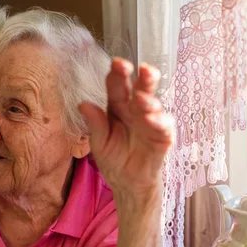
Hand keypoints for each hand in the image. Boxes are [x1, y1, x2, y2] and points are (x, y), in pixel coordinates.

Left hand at [79, 58, 173, 193]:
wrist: (128, 183)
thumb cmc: (114, 159)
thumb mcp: (99, 144)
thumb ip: (95, 124)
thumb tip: (82, 104)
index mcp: (118, 107)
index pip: (118, 86)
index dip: (118, 73)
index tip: (117, 63)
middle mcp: (136, 110)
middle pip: (141, 89)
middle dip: (144, 78)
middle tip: (143, 69)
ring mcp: (152, 121)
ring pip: (154, 105)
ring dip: (149, 101)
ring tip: (142, 99)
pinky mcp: (163, 136)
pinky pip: (163, 127)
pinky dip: (159, 122)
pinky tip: (152, 119)